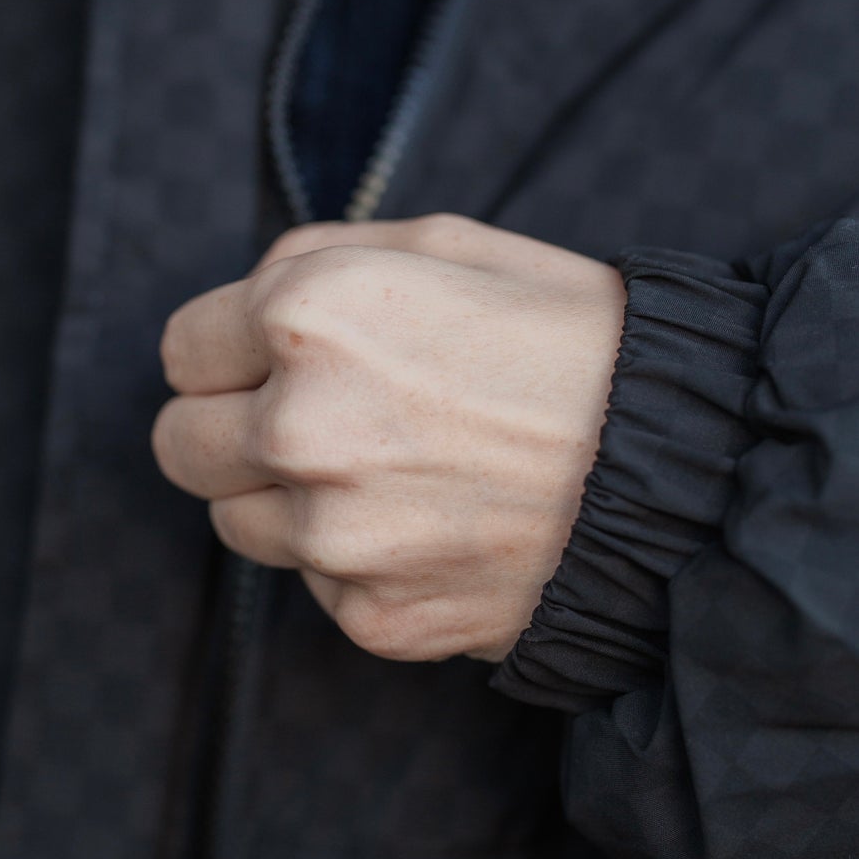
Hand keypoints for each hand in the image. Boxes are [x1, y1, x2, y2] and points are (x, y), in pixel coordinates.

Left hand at [152, 214, 625, 662]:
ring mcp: (333, 537)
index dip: (227, 352)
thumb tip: (238, 309)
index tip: (272, 360)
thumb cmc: (565, 338)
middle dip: (229, 429)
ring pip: (237, 523)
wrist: (678, 466)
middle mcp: (299, 431)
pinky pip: (316, 584)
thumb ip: (311, 263)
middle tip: (310, 420)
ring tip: (388, 470)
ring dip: (287, 498)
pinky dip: (355, 561)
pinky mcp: (370, 615)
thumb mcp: (440, 242)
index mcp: (305, 319)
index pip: (180, 351)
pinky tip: (431, 524)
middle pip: (182, 446)